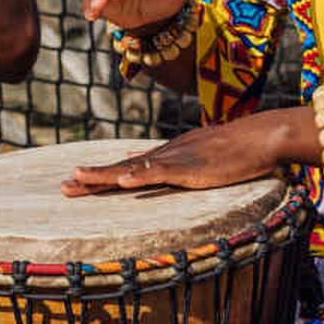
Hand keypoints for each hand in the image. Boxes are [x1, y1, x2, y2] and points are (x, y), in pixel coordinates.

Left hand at [65, 112, 293, 195]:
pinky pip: (162, 173)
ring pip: (134, 170)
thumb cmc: (235, 149)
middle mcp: (165, 156)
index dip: (99, 176)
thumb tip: (146, 165)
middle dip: (92, 178)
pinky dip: (141, 176)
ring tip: (78, 178)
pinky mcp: (191, 168)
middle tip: (63, 187)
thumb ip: (172, 163)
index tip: (74, 183)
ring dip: (105, 175)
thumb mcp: (198, 157)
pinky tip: (123, 181)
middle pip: (121, 169)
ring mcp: (176, 160)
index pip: (126, 167)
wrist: (259, 137)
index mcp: (166, 156)